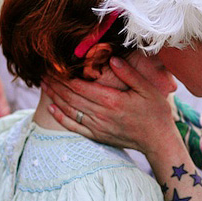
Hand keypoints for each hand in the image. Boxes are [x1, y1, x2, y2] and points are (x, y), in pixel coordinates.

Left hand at [45, 56, 178, 155]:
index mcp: (112, 100)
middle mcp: (101, 114)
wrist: (158, 141)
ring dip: (55, 97)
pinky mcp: (98, 136)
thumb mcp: (148, 89)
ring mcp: (98, 127)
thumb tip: (111, 59)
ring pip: (70, 110)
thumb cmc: (155, 112)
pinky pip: (74, 127)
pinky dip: (60, 117)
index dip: (64, 76)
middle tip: (43, 73)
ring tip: (43, 85)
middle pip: (71, 97)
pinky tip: (51, 108)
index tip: (53, 66)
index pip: (80, 86)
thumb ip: (129, 74)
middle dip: (55, 84)